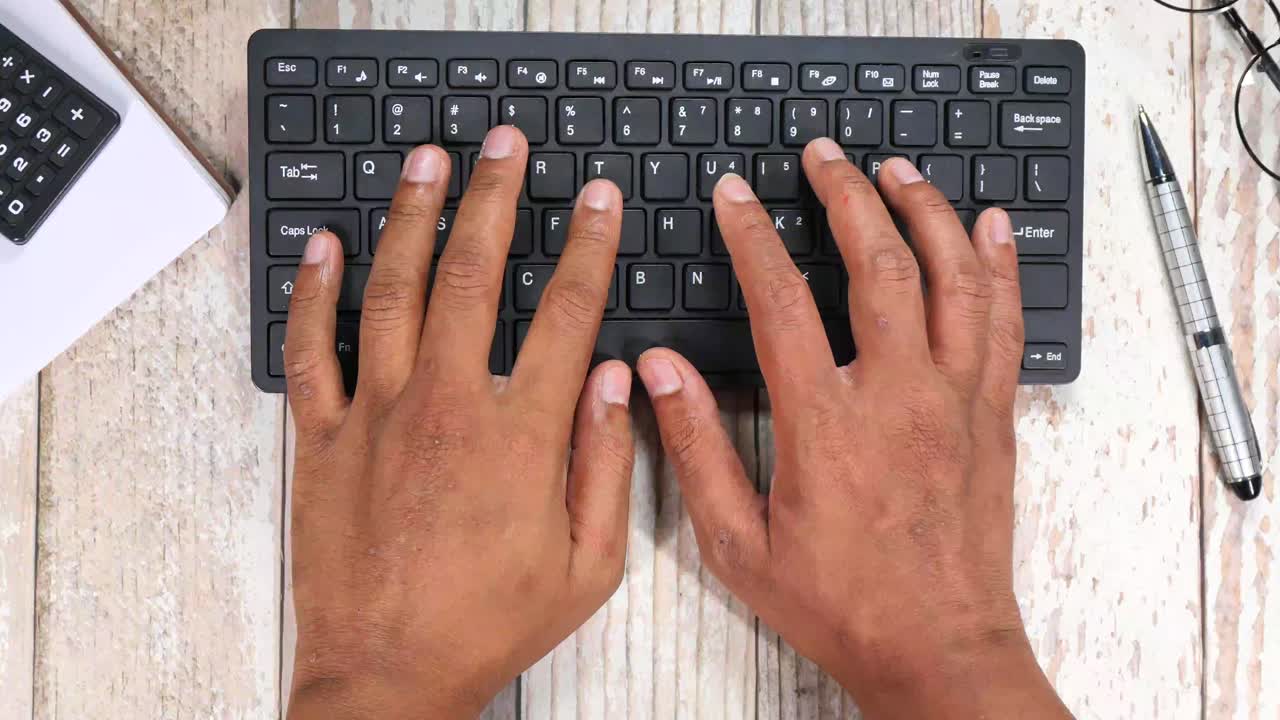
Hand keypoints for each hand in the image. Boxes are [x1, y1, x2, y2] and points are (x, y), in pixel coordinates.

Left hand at [282, 126, 633, 718]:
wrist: (389, 676)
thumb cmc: (489, 624)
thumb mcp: (588, 565)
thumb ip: (606, 464)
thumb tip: (613, 381)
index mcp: (520, 436)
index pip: (565, 314)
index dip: (587, 247)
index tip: (597, 201)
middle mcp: (447, 408)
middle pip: (472, 275)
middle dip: (495, 198)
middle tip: (505, 146)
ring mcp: (378, 417)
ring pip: (393, 291)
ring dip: (411, 218)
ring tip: (427, 163)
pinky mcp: (323, 440)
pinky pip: (312, 350)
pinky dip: (314, 293)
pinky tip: (325, 246)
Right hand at [635, 140, 1070, 717]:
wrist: (936, 648)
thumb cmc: (840, 603)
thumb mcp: (737, 541)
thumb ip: (696, 448)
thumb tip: (661, 373)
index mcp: (826, 425)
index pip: (782, 300)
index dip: (752, 236)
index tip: (735, 197)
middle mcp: (898, 397)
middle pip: (878, 264)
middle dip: (846, 195)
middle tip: (824, 157)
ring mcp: (956, 401)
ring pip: (952, 277)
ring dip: (924, 212)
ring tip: (897, 171)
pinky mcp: (992, 416)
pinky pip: (1004, 323)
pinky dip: (999, 266)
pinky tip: (988, 228)